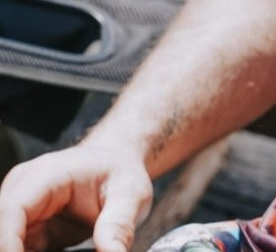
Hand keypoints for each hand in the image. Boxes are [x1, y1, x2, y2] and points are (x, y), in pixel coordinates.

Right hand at [0, 143, 151, 251]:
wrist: (117, 163)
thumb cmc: (121, 173)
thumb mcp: (130, 195)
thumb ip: (119, 225)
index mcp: (47, 175)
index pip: (12, 210)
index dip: (9, 244)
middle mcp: (24, 189)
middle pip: (3, 230)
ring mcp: (21, 210)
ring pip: (7, 243)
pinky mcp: (25, 229)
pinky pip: (17, 250)